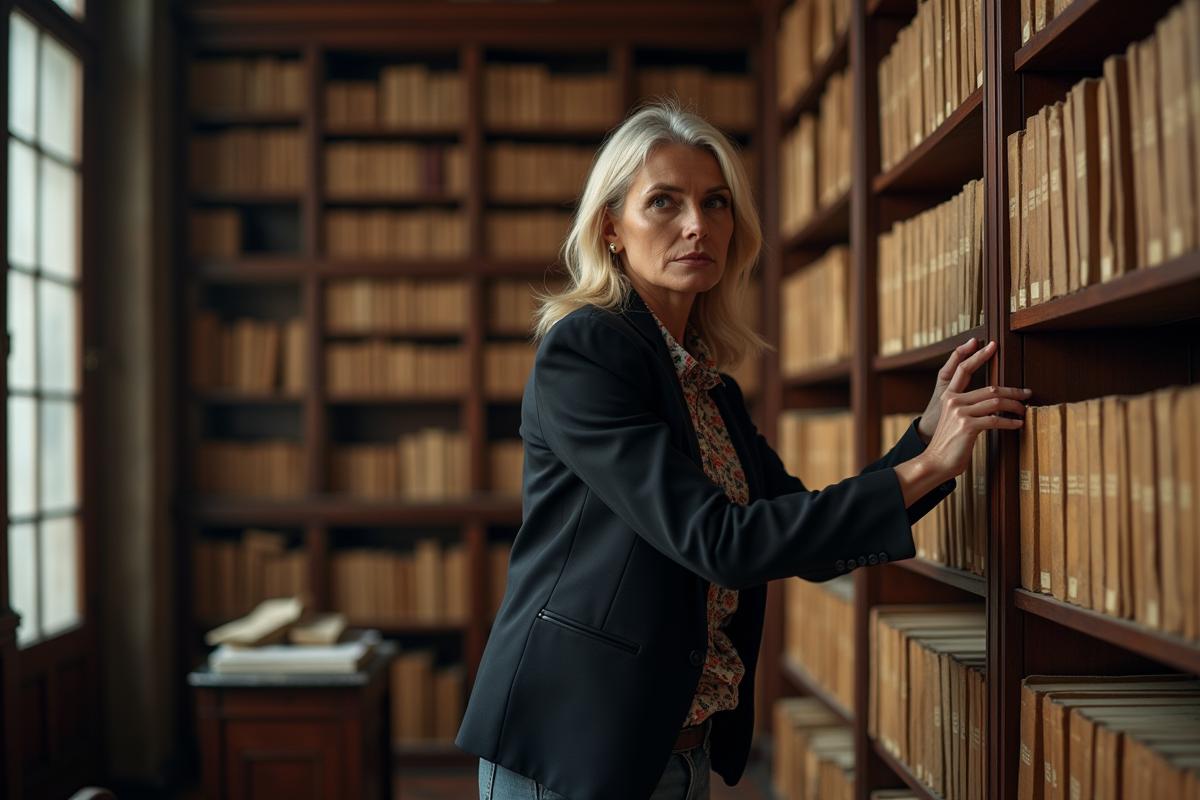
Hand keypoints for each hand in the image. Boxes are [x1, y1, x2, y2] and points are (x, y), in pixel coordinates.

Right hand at [895, 340, 1029, 506]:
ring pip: (996, 402)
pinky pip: (996, 420)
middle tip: (1026, 393)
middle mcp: (953, 400)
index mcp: (949, 396)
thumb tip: (993, 403)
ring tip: (1024, 411)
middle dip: (1013, 390)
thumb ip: (969, 408)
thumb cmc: (949, 444)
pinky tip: (1017, 424)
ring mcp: (960, 413)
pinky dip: (1010, 422)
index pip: (964, 369)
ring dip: (1015, 406)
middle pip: (990, 388)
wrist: (936, 462)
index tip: (992, 346)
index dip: (978, 355)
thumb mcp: (956, 420)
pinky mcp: (968, 426)